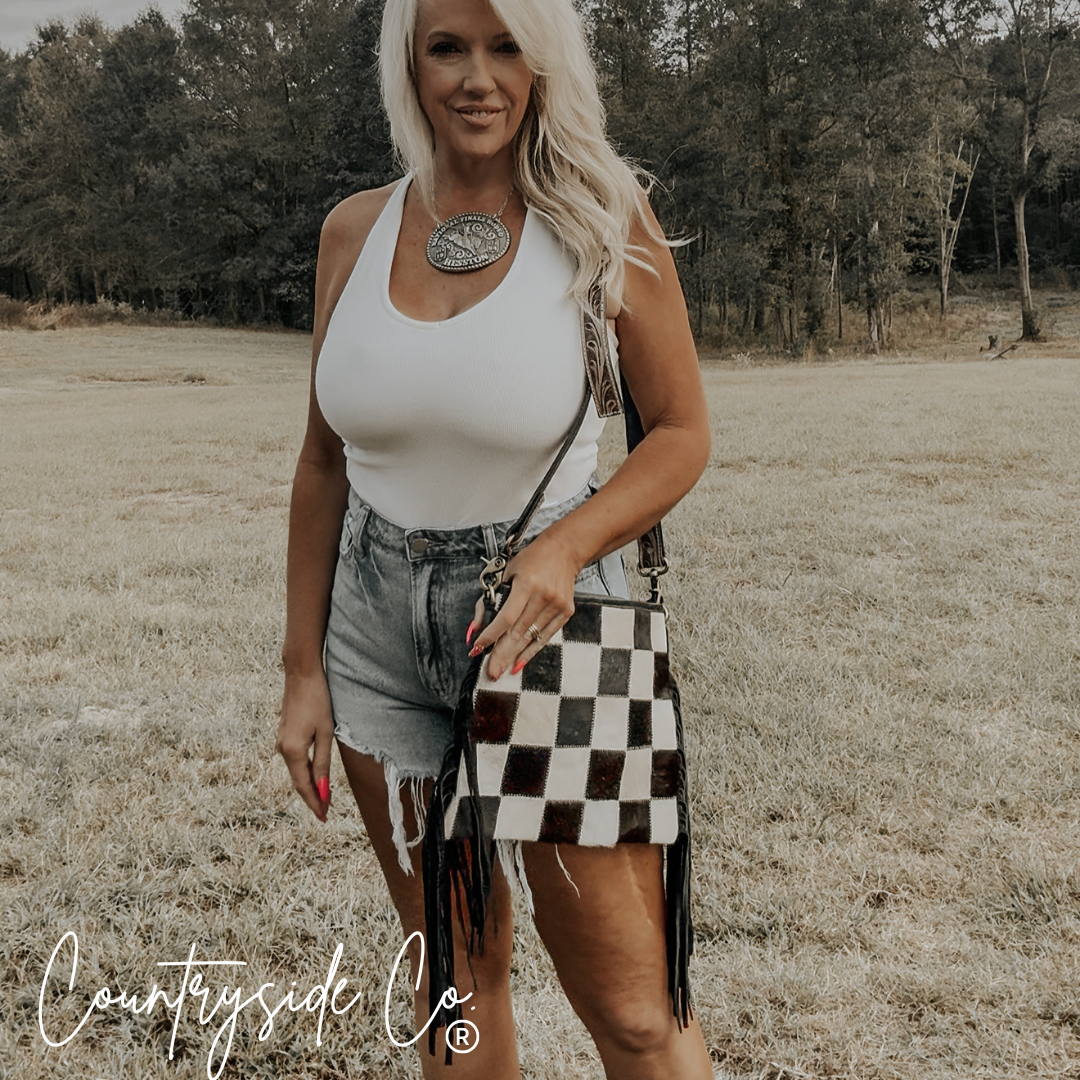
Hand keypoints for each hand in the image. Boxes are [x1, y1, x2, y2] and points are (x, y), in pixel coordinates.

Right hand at [276, 672, 334, 821]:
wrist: (301, 674)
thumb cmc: (318, 700)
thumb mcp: (325, 732)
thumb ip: (322, 762)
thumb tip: (322, 789)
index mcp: (293, 751)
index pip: (303, 786)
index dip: (314, 803)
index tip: (324, 817)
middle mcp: (282, 749)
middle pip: (297, 780)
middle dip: (311, 797)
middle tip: (325, 813)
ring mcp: (281, 741)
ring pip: (295, 771)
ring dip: (308, 785)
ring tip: (322, 798)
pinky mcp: (284, 734)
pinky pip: (294, 760)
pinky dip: (304, 771)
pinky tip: (314, 775)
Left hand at [469, 534, 580, 681]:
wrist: (565, 550)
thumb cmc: (532, 559)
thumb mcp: (506, 573)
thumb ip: (490, 599)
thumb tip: (477, 627)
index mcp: (526, 583)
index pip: (506, 617)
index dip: (491, 635)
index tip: (478, 647)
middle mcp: (543, 596)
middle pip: (518, 632)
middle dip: (502, 654)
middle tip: (490, 672)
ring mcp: (557, 605)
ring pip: (531, 637)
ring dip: (514, 656)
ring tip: (501, 670)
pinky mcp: (566, 612)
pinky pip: (545, 636)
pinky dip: (531, 651)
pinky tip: (519, 662)